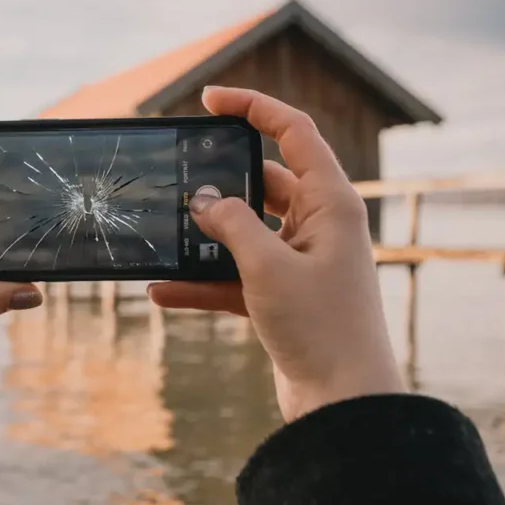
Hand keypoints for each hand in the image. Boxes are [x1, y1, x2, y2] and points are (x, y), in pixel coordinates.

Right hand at [149, 87, 403, 421]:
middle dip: (219, 182)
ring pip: (243, 231)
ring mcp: (299, 261)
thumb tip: (202, 201)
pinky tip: (162, 290)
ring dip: (205, 237)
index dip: (252, 108)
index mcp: (329, 203)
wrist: (342, 403)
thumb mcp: (267, 267)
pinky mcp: (281, 295)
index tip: (209, 100)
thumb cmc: (320, 327)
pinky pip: (234, 275)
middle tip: (177, 177)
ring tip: (164, 235)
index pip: (293, 133)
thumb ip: (231, 224)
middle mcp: (317, 225)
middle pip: (262, 182)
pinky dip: (202, 281)